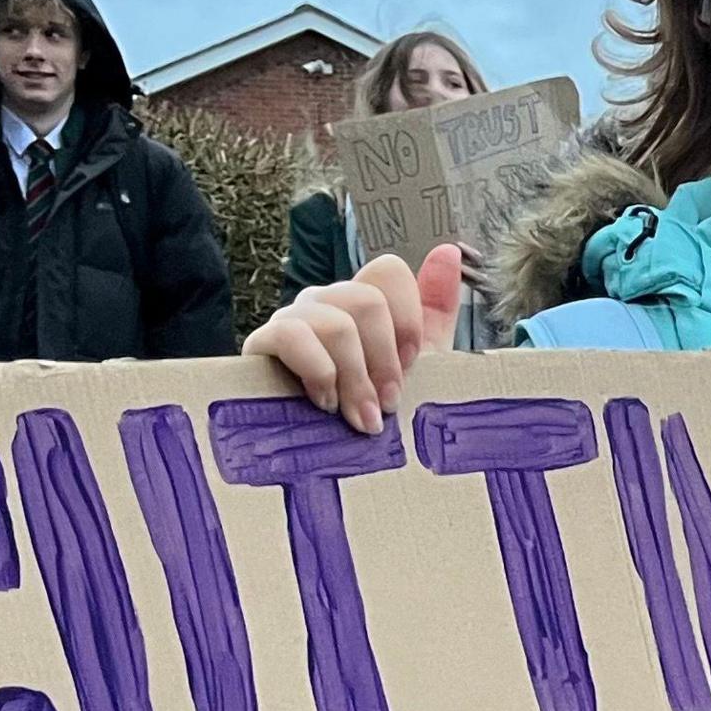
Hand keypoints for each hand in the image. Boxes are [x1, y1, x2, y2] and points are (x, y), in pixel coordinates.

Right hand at [242, 245, 463, 435]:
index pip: (388, 271)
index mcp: (363, 305)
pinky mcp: (263, 344)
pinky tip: (325, 403)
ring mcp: (292, 319)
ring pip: (336, 323)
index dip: (408, 319)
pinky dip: (319, 372)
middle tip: (387, 405)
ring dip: (356, 379)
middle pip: (366, 299)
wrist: (328, 460)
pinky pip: (292, 335)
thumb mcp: (418, 367)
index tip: (412, 365)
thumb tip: (448, 250)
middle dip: (385, 361)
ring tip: (361, 419)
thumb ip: (434, 311)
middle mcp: (326, 302)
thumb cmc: (371, 410)